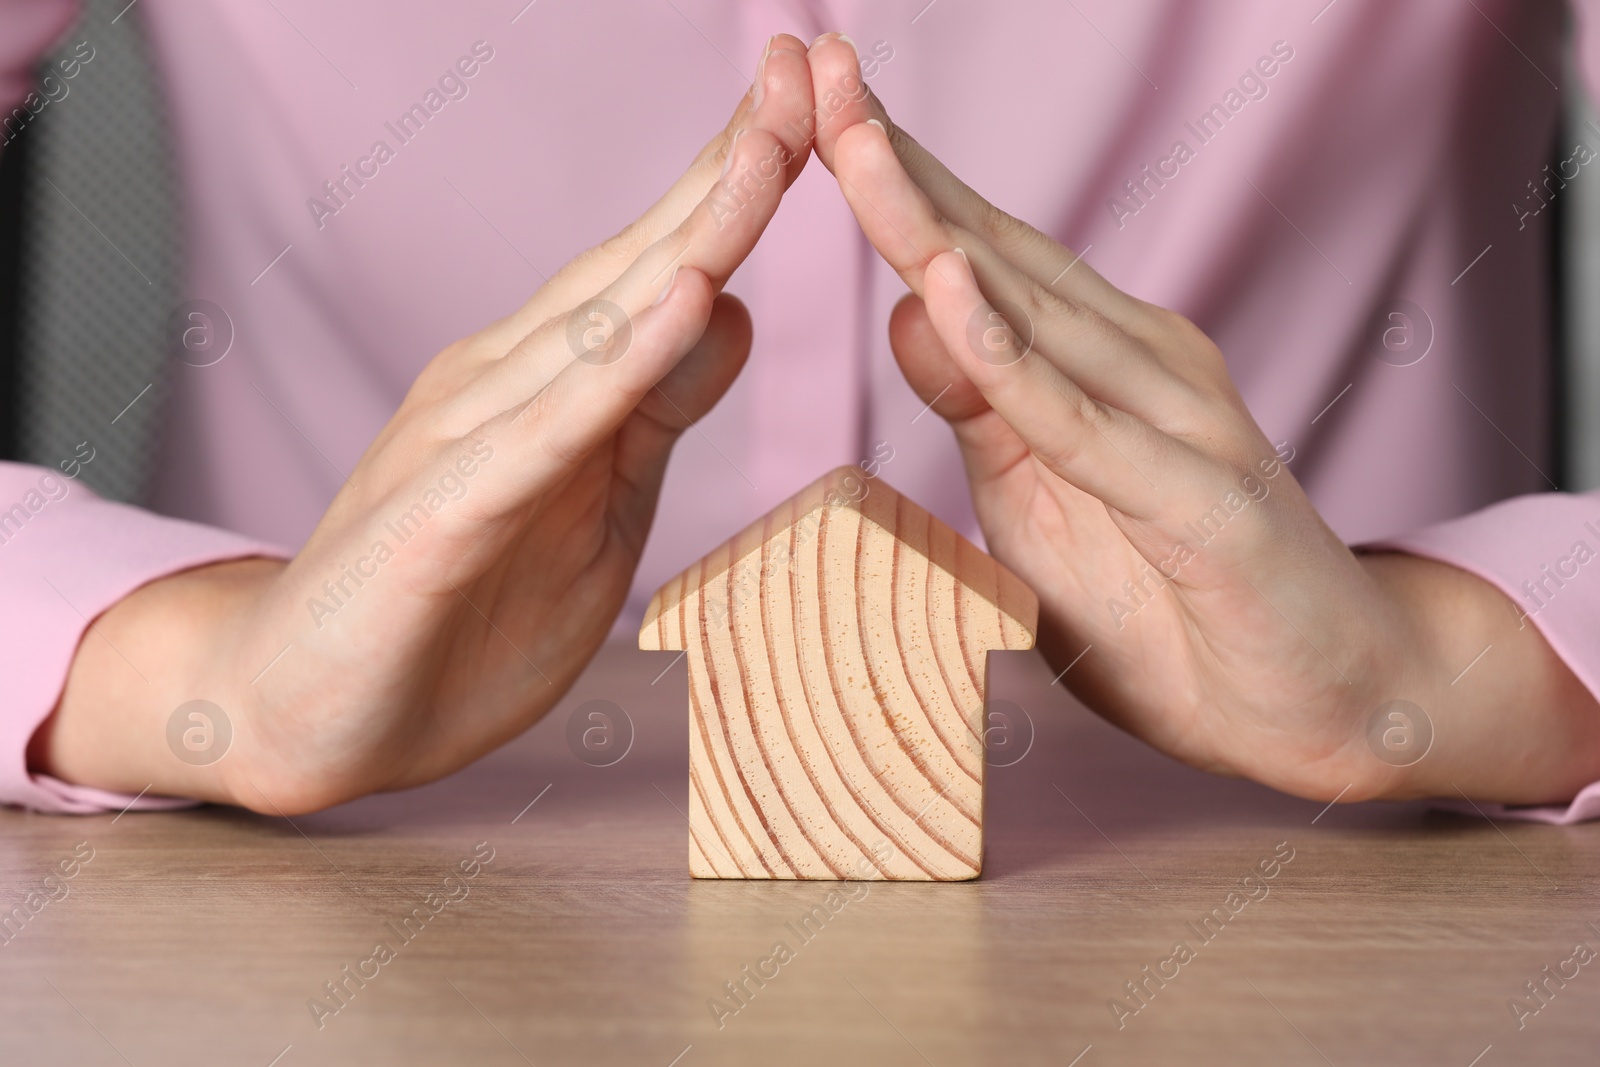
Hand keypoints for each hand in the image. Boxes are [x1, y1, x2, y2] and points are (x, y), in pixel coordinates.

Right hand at [33, 35, 817, 812]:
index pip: (658, 268)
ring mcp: (467, 438)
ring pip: (598, 322)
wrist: (300, 714)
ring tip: (768, 147)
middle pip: (635, 263)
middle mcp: (503, 381)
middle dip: (726, 167)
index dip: (735, 188)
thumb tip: (732, 315)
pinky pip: (546, 430)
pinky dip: (619, 364)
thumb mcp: (596, 514)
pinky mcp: (442, 516)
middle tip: (800, 67)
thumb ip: (653, 415)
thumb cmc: (453, 619)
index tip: (815, 107)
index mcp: (549, 383)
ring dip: (692, 233)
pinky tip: (682, 301)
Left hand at [805, 35, 1599, 805]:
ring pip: (1032, 312)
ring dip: (933, 225)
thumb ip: (986, 410)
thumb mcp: (1043, 505)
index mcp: (1099, 362)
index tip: (807, 101)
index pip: (976, 255)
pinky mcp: (1204, 501)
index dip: (893, 179)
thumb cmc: (1177, 608)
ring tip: (851, 137)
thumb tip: (912, 309)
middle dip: (896, 160)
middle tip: (808, 65)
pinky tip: (946, 292)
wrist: (1331, 702)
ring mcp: (1181, 421)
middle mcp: (1143, 363)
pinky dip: (1011, 360)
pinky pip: (1084, 425)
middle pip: (995, 251)